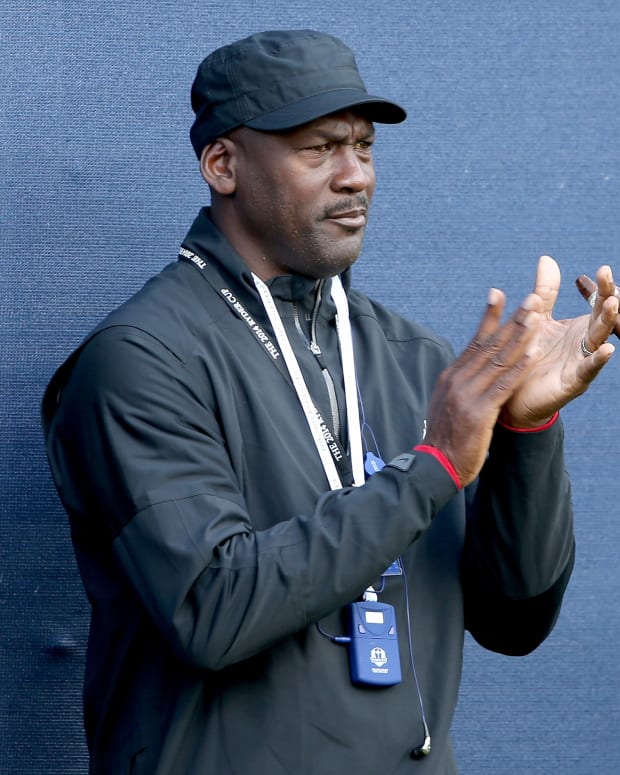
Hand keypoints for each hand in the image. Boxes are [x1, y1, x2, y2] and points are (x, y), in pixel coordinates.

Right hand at [423, 289, 542, 486]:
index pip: (474, 342)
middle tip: (530, 298)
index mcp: (451, 377)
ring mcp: (467, 395)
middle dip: (512, 320)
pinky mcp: (479, 412)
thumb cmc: (445, 438)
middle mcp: (458, 380)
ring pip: (498, 360)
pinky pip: (503, 385)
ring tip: (536, 316)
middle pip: (489, 345)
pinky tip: (532, 353)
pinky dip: (518, 367)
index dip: (489, 318)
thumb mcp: (447, 404)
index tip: (498, 294)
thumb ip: (460, 386)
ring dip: (520, 337)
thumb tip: (470, 371)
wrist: (435, 464)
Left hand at [500, 256, 616, 427]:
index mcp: (578, 327)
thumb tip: (546, 259)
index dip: (603, 288)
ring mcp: (580, 362)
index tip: (602, 269)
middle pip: (603, 318)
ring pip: (599, 340)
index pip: (597, 303)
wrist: (512, 394)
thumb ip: (544, 292)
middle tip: (610, 281)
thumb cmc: (528, 356)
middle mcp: (584, 343)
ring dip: (607, 322)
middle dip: (609, 299)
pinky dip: (597, 360)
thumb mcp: (536, 319)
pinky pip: (588, 370)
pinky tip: (606, 349)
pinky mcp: (572, 382)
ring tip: (612, 304)